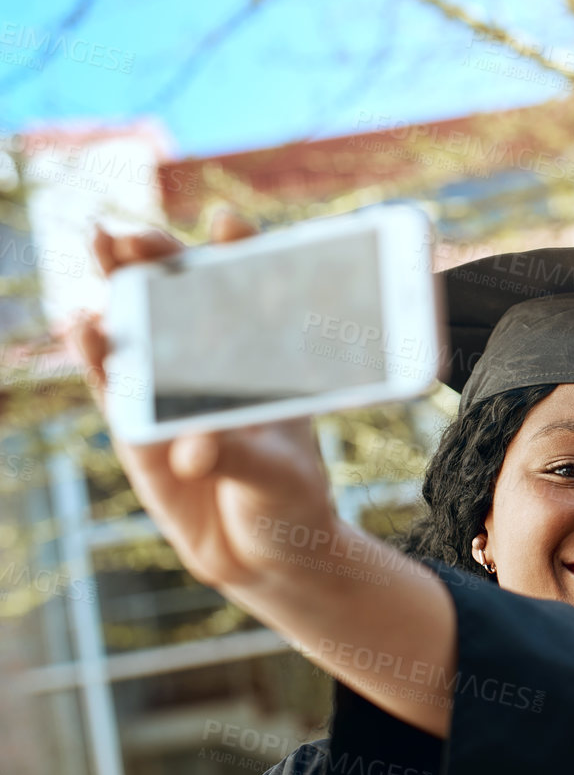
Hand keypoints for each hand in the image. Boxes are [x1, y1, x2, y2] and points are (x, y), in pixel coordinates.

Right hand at [67, 215, 337, 593]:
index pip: (249, 292)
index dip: (236, 252)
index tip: (227, 223)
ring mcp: (167, 392)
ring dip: (117, 288)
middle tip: (134, 233)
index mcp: (262, 360)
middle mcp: (211, 365)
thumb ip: (236, 453)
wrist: (266, 551)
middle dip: (155, 259)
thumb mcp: (278, 471)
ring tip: (100, 250)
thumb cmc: (287, 495)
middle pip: (178, 297)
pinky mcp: (135, 427)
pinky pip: (113, 383)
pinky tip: (84, 323)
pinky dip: (99, 356)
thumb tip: (191, 449)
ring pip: (136, 328)